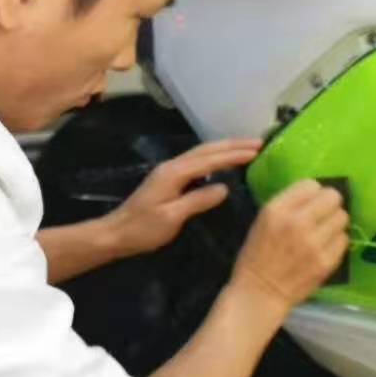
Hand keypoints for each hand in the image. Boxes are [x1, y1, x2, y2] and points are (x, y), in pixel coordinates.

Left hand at [106, 138, 263, 257]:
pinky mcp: (169, 178)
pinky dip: (215, 157)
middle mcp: (173, 166)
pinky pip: (198, 161)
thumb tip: (224, 188)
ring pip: (202, 153)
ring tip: (248, 147)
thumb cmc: (142, 229)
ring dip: (226, 148)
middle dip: (234, 145)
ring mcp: (170, 171)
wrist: (115, 234)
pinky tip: (224, 161)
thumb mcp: (171, 218)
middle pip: (207, 149)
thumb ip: (198, 200)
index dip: (234, 155)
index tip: (257, 151)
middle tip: (260, 142)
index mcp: (174, 173)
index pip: (210, 159)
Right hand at [230, 180, 348, 309]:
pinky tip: (325, 247)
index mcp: (277, 210)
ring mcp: (315, 243)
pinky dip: (337, 242)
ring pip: (343, 217)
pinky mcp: (327, 261)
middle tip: (322, 216)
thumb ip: (289, 204)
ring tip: (324, 232)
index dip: (313, 193)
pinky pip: (344, 239)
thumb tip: (317, 193)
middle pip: (333, 197)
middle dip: (329, 205)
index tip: (310, 203)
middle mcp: (298, 223)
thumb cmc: (257, 256)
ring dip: (334, 223)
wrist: (259, 293)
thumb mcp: (263, 221)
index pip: (311, 185)